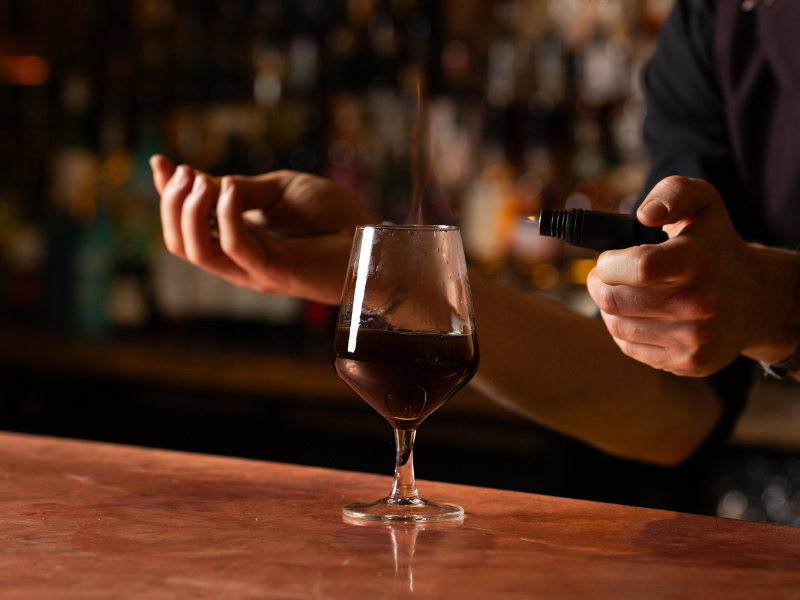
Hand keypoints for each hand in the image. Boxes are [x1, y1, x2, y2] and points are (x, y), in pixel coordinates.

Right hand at [151, 155, 376, 304]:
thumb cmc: (333, 217)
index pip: (188, 224)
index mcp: (238, 238)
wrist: (372, 240)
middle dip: (171, 204)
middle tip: (182, 172)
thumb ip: (241, 190)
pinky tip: (229, 188)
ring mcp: (253, 269)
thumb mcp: (279, 191)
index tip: (159, 162)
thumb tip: (200, 179)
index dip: (167, 195)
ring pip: (197, 251)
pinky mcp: (274, 271)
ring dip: (188, 212)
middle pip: (181, 242)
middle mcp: (239, 258)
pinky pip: (235, 247)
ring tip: (197, 179)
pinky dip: (225, 215)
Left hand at [586, 176, 761, 376]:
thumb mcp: (703, 203)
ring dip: (608, 308)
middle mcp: (700, 303)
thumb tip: (646, 214)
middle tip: (605, 275)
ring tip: (622, 292)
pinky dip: (623, 329)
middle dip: (598, 284)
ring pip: (616, 325)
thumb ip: (673, 192)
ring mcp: (695, 337)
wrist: (754, 298)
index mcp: (699, 261)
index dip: (609, 263)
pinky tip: (637, 314)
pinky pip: (629, 347)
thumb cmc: (714, 246)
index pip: (640, 267)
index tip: (609, 259)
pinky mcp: (689, 361)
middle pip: (614, 300)